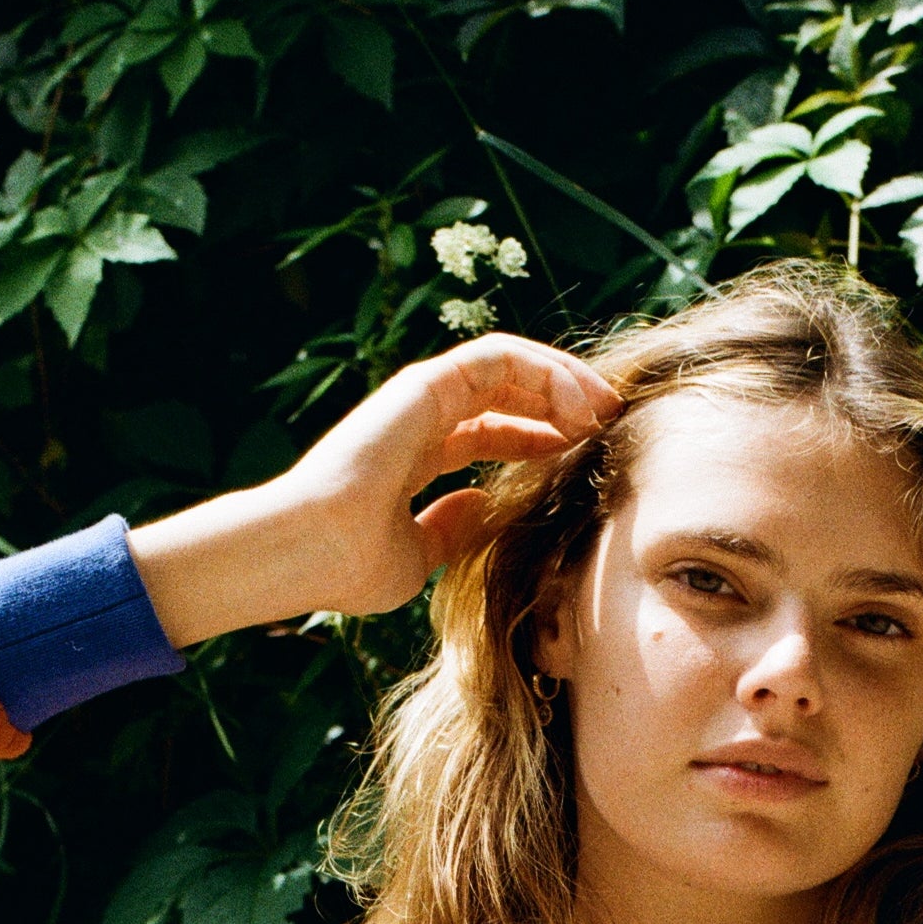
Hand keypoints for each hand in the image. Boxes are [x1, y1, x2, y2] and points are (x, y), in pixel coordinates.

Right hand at [126, 336, 619, 648]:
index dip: (544, 439)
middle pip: (509, 393)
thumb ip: (452, 528)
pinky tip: (578, 405)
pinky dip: (544, 372)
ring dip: (564, 382)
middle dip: (564, 404)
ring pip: (510, 366)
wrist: (311, 552)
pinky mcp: (426, 383)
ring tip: (605, 410)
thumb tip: (485, 508)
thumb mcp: (420, 554)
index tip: (586, 458)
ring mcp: (422, 397)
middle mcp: (422, 419)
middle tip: (611, 425)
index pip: (494, 432)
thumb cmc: (351, 566)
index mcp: (418, 456)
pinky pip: (499, 357)